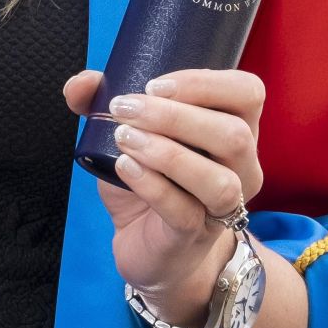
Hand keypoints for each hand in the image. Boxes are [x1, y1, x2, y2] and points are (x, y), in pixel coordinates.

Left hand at [63, 67, 265, 324]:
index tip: (154, 85)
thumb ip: (101, 101)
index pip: (247, 93)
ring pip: (219, 181)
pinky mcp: (193, 237)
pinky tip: (124, 167)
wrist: (149, 245)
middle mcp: (241, 168)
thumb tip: (80, 83)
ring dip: (168, 154)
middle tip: (125, 108)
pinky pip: (184, 212)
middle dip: (175, 116)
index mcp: (234, 128)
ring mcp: (222, 207)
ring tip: (124, 138)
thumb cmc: (149, 178)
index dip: (205, 83)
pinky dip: (152, 184)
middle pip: (234, 135)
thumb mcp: (128, 132)